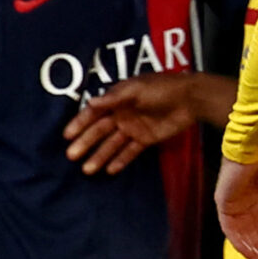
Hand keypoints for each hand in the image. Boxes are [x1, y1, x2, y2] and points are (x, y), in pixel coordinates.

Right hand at [64, 76, 196, 174]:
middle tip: (71, 156)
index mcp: (117, 99)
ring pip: (112, 144)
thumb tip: (91, 103)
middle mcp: (121, 114)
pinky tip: (109, 170)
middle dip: (86, 143)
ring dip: (100, 156)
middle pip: (100, 131)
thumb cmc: (162, 88)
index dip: (80, 123)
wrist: (190, 98)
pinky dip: (120, 160)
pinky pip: (130, 151)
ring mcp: (133, 128)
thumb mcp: (136, 89)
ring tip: (87, 169)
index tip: (67, 136)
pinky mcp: (145, 139)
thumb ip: (114, 98)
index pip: (93, 113)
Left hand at [213, 150, 257, 258]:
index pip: (254, 219)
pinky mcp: (223, 203)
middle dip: (255, 245)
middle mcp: (238, 200)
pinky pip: (229, 229)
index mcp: (249, 193)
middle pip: (246, 229)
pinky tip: (250, 252)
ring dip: (248, 248)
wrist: (255, 146)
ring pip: (237, 232)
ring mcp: (229, 202)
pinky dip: (239, 241)